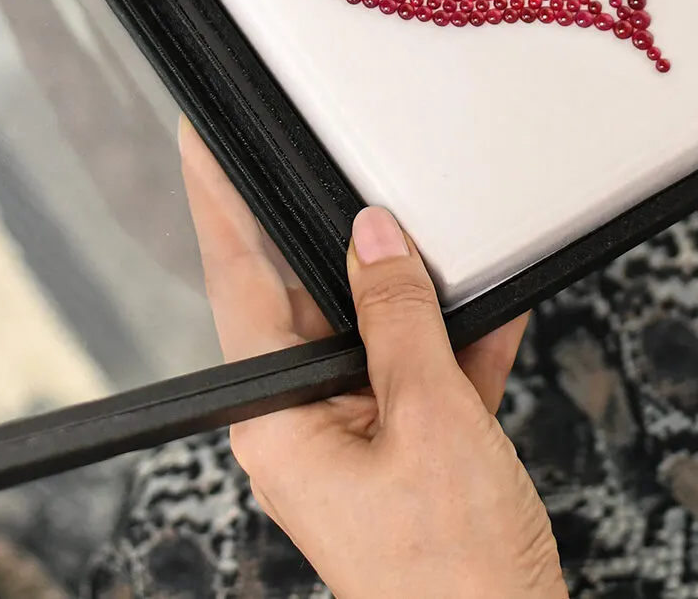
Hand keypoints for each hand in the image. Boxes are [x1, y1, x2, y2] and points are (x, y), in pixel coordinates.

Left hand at [179, 122, 564, 598]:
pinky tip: (494, 302)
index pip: (238, 285)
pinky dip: (460, 339)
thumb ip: (401, 317)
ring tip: (445, 236)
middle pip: (310, 299)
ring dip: (419, 291)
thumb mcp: (433, 419)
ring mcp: (359, 440)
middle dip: (342, 237)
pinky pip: (425, 371)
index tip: (203, 142)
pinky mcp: (409, 453)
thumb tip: (375, 236)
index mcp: (280, 420)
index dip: (220, 206)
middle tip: (348, 164)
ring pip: (376, 330)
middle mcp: (306, 425)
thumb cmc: (454, 575)